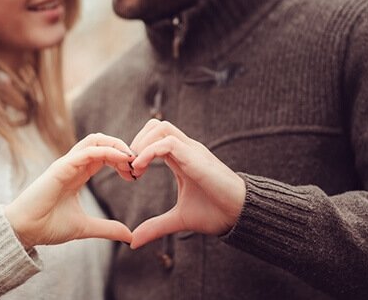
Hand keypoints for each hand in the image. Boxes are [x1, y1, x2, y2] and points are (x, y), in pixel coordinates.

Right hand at [4, 133, 134, 248]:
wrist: (24, 231)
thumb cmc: (48, 226)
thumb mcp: (86, 228)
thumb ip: (108, 228)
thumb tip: (130, 236)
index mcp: (78, 174)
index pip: (104, 155)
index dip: (122, 159)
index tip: (136, 175)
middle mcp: (73, 165)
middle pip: (101, 142)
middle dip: (123, 149)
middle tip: (138, 165)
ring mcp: (66, 164)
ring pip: (95, 140)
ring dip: (116, 146)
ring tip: (131, 159)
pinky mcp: (61, 167)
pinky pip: (87, 152)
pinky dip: (107, 152)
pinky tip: (121, 160)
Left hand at [129, 119, 245, 248]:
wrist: (239, 215)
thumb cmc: (214, 213)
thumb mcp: (177, 219)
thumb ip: (155, 226)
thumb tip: (133, 241)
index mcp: (181, 158)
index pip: (154, 138)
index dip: (137, 151)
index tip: (129, 174)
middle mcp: (185, 149)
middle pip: (155, 125)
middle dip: (136, 142)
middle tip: (129, 167)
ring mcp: (191, 151)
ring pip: (161, 127)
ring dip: (141, 143)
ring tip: (134, 167)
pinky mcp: (196, 158)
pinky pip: (168, 142)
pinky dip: (149, 152)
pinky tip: (141, 170)